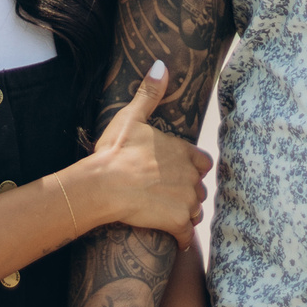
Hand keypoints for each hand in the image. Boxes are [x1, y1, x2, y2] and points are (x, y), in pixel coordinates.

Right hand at [75, 61, 210, 246]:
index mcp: (185, 152)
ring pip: (195, 210)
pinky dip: (181, 239)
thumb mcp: (131, 117)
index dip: (192, 169)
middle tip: (168, 195)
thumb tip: (160, 66)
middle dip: (187, 192)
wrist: (103, 184)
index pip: (203, 163)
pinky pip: (186, 235)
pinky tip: (173, 240)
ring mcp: (186, 200)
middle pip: (199, 188)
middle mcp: (191, 176)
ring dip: (185, 213)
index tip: (178, 173)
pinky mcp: (177, 222)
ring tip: (167, 214)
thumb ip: (149, 94)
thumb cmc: (115, 151)